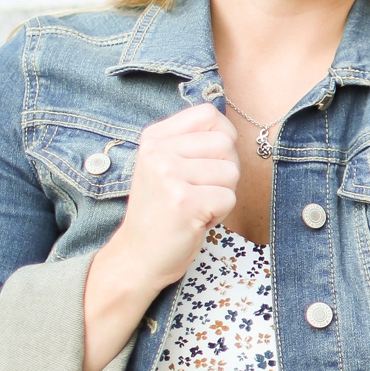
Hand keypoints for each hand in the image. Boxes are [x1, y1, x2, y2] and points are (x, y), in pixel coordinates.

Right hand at [95, 104, 238, 294]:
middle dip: (223, 172)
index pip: (208, 114)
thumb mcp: (166, 166)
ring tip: (194, 206)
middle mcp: (157, 152)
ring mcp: (169, 175)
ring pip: (231, 172)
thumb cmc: (162, 211)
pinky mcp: (184, 202)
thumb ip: (193, 142)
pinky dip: (219, 214)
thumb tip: (231, 129)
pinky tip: (194, 220)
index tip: (205, 163)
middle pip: (226, 144)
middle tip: (197, 192)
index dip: (221, 138)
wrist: (138, 256)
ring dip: (221, 194)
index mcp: (154, 138)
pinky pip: (229, 198)